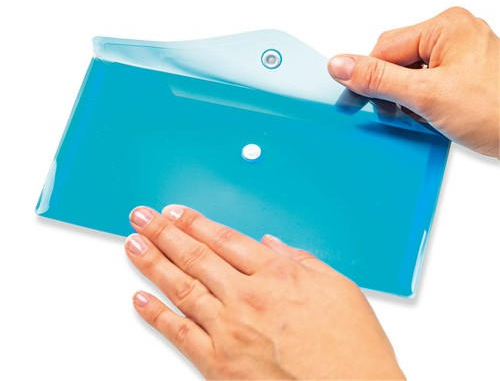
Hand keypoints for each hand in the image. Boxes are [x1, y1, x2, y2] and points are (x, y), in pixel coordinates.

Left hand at [125, 205, 404, 379]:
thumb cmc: (352, 349)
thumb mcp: (339, 287)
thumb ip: (301, 260)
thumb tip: (271, 245)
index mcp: (277, 275)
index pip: (224, 239)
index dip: (196, 223)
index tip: (175, 213)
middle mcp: (248, 297)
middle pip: (196, 256)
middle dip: (164, 233)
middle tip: (142, 218)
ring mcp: (230, 330)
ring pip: (182, 287)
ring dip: (153, 263)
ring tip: (134, 244)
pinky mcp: (220, 365)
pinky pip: (181, 335)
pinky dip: (158, 315)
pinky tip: (141, 299)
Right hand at [328, 7, 499, 156]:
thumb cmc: (499, 111)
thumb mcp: (427, 96)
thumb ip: (378, 78)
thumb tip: (340, 65)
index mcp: (446, 27)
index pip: (385, 47)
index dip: (366, 76)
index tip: (351, 100)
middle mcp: (453, 35)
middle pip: (396, 60)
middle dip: (391, 91)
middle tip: (396, 113)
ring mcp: (459, 55)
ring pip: (408, 74)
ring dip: (405, 100)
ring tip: (422, 117)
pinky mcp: (463, 75)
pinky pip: (425, 84)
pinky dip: (420, 103)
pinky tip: (430, 116)